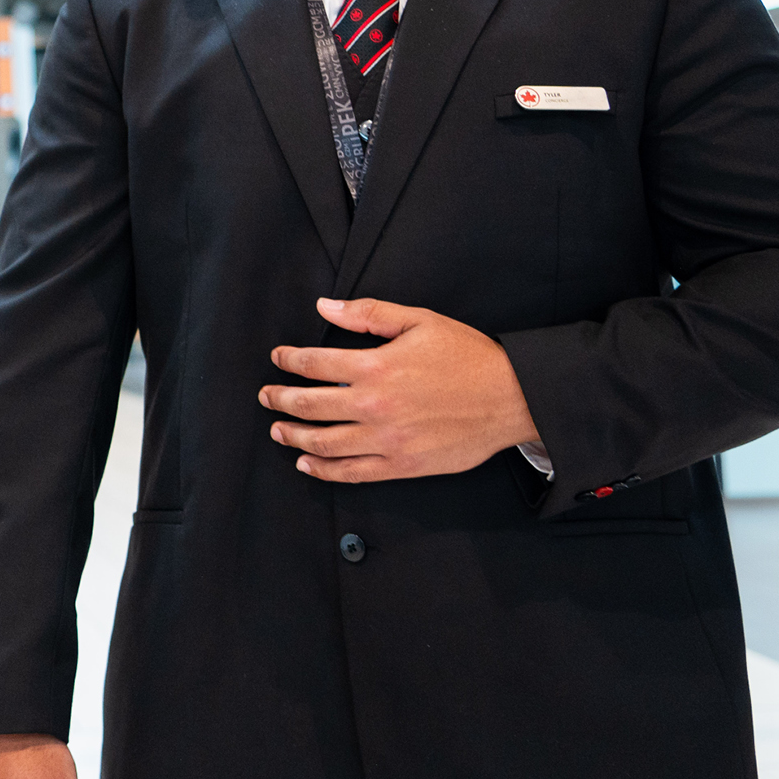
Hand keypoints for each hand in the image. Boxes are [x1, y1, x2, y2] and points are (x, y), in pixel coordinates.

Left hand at [258, 297, 538, 481]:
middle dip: (280, 399)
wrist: (511, 398)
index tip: (278, 359)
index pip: (314, 363)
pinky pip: (352, 473)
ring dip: (294, 437)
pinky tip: (307, 465)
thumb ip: (368, 314)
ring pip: (324, 444)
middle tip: (266, 396)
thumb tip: (324, 305)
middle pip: (310, 405)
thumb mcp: (419, 321)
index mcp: (377, 366)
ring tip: (278, 430)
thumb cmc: (468, 356)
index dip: (289, 361)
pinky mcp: (402, 465)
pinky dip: (324, 471)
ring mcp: (387, 439)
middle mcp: (375, 405)